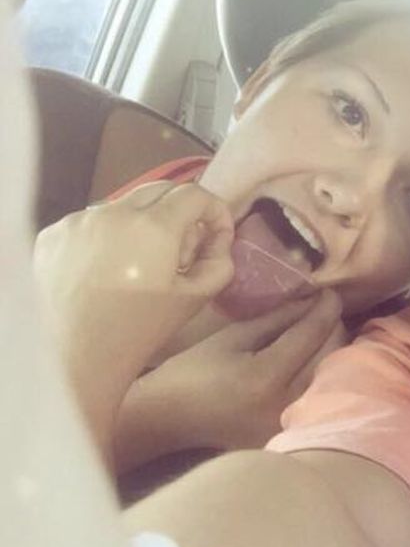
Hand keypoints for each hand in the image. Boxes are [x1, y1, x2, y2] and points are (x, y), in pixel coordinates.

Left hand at [33, 182, 235, 454]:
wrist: (75, 356)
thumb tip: (216, 240)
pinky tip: (107, 269)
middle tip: (184, 249)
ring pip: (125, 206)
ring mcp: (78, 221)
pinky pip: (93, 222)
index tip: (217, 236)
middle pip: (161, 190)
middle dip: (182, 212)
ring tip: (142, 263)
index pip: (194, 193)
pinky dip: (109, 236)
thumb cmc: (141, 330)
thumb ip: (220, 261)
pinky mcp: (53, 234)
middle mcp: (113, 213)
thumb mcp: (197, 298)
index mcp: (153, 228)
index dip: (215, 211)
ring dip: (144, 224)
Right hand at [112, 289, 346, 467]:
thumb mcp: (233, 337)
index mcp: (265, 378)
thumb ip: (277, 319)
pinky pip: (319, 395)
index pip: (311, 334)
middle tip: (325, 309)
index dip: (325, 309)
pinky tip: (316, 358)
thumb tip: (313, 300)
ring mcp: (290, 424)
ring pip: (331, 376)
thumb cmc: (192, 373)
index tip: (331, 292)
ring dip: (334, 349)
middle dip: (333, 326)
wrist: (168, 421)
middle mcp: (285, 404)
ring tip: (324, 329)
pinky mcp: (290, 434)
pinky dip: (323, 373)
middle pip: (330, 356)